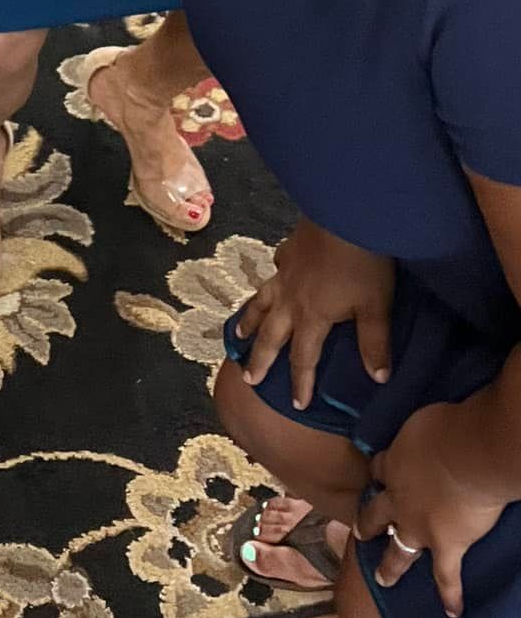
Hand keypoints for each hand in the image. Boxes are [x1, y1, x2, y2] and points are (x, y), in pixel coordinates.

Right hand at [234, 220, 393, 410]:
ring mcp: (286, 273)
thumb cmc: (364, 263)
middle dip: (260, 358)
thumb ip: (374, 344)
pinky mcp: (289, 250)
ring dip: (249, 321)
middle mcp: (291, 299)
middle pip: (271, 335)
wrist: (346, 213)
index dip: (300, 383)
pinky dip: (271, 278)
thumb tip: (378, 380)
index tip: (295, 404)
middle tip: (248, 378)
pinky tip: (273, 276)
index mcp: (312, 317)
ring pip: (261, 302)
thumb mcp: (376, 307)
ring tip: (239, 335)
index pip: (303, 359)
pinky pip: (274, 270)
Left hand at [359, 404, 510, 617]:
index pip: (379, 470)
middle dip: (366, 522)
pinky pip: (446, 576)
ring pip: (398, 550)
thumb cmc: (446, 427)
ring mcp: (418, 527)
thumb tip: (429, 426)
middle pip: (376, 512)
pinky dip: (450, 594)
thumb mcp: (422, 421)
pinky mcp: (445, 546)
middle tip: (359, 531)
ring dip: (390, 565)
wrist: (465, 454)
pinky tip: (453, 612)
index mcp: (393, 464)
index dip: (377, 475)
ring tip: (382, 578)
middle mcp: (398, 498)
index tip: (375, 478)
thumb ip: (421, 431)